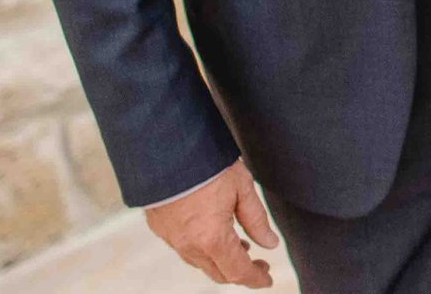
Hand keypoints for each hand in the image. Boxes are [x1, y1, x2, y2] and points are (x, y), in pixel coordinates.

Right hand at [146, 158, 279, 286]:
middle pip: (218, 273)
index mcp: (212, 238)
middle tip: (259, 264)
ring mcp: (171, 239)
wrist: (165, 149)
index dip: (255, 278)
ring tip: (239, 246)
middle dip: (240, 272)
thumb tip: (270, 244)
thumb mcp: (242, 188)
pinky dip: (202, 250)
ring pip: (200, 263)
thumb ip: (257, 220)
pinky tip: (212, 235)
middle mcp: (189, 245)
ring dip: (221, 261)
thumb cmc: (208, 165)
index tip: (267, 280)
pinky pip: (184, 249)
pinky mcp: (160, 228)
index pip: (238, 272)